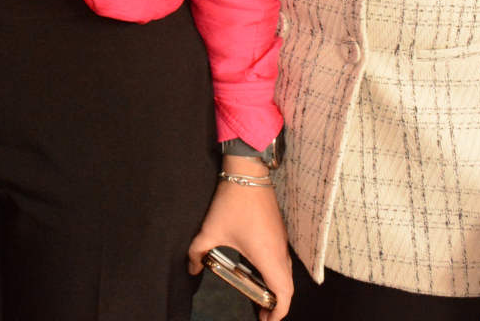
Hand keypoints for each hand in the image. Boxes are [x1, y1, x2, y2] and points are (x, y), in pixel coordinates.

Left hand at [188, 158, 292, 320]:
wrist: (248, 174)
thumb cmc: (232, 204)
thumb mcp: (210, 230)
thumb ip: (197, 252)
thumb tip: (191, 268)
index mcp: (268, 256)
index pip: (284, 293)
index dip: (278, 312)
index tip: (265, 320)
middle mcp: (280, 252)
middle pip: (288, 287)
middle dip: (277, 304)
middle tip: (261, 313)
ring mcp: (282, 241)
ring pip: (287, 273)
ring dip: (278, 289)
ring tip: (261, 297)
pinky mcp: (280, 232)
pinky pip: (283, 261)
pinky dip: (276, 274)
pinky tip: (259, 273)